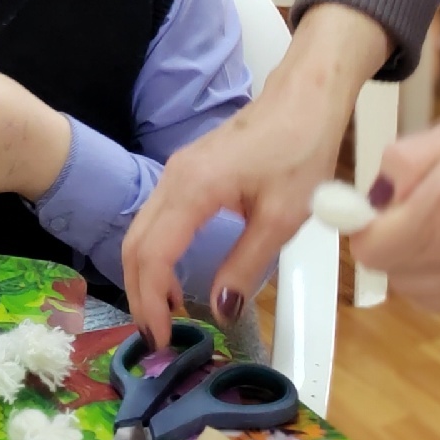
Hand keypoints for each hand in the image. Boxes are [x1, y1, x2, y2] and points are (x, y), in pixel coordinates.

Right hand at [120, 2, 389, 349]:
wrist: (305, 98)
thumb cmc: (300, 151)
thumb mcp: (282, 218)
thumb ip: (246, 266)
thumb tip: (220, 312)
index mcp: (194, 189)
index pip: (153, 254)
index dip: (151, 301)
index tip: (161, 341)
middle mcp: (173, 179)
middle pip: (135, 244)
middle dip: (138, 295)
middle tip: (156, 339)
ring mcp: (175, 173)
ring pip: (140, 231)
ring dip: (144, 276)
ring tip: (164, 317)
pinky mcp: (185, 173)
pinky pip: (154, 220)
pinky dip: (153, 255)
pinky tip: (174, 279)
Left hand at [351, 99, 439, 310]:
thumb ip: (406, 160)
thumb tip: (372, 192)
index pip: (371, 245)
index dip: (363, 225)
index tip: (370, 207)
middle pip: (390, 272)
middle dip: (387, 242)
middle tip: (406, 211)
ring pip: (416, 291)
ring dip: (412, 264)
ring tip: (436, 226)